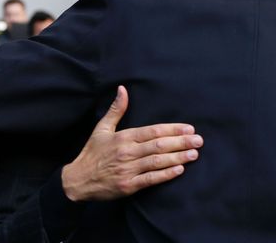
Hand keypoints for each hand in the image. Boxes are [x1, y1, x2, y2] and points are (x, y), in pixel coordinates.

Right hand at [62, 86, 202, 201]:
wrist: (77, 180)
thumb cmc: (92, 153)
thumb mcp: (102, 129)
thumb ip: (116, 110)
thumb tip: (123, 89)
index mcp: (124, 137)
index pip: (153, 131)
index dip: (173, 129)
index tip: (189, 128)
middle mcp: (127, 152)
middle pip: (159, 145)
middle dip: (181, 142)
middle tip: (198, 140)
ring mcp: (127, 169)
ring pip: (157, 161)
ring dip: (177, 157)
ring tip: (194, 154)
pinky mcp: (127, 186)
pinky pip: (150, 179)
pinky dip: (165, 175)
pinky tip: (179, 170)